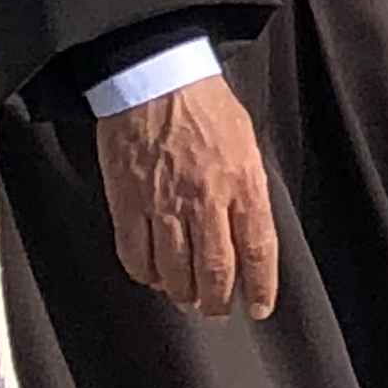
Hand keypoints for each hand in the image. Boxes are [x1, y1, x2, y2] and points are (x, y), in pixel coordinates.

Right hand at [96, 73, 280, 320]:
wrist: (155, 78)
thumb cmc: (206, 105)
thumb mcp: (246, 143)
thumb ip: (248, 188)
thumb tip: (249, 232)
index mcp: (243, 182)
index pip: (258, 249)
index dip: (260, 286)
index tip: (259, 307)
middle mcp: (206, 200)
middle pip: (215, 271)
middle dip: (218, 300)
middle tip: (217, 309)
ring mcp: (163, 205)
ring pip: (175, 272)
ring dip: (183, 294)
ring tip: (187, 298)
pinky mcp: (127, 205)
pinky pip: (136, 257)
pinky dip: (147, 275)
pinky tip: (154, 277)